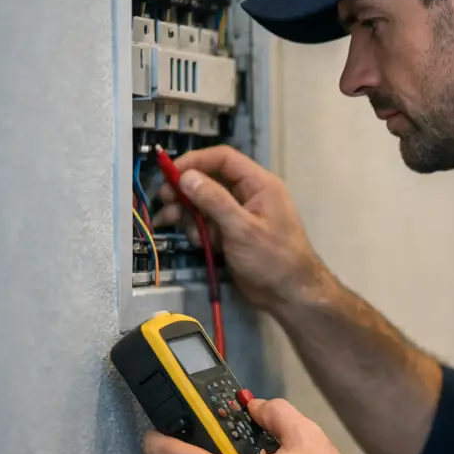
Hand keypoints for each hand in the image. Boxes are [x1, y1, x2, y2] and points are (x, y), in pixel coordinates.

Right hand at [151, 145, 330, 312]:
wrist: (289, 294)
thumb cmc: (272, 258)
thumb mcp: (241, 228)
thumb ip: (214, 200)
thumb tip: (186, 177)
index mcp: (259, 184)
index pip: (223, 159)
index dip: (195, 161)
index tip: (170, 173)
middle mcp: (249, 195)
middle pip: (210, 180)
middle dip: (185, 190)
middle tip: (164, 201)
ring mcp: (240, 215)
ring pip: (205, 204)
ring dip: (187, 213)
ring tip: (172, 224)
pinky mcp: (232, 234)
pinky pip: (208, 224)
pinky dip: (198, 230)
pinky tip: (198, 243)